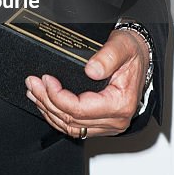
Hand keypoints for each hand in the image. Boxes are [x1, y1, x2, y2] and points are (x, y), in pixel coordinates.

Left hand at [25, 28, 149, 138]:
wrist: (141, 57)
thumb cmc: (132, 52)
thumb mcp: (122, 46)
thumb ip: (107, 57)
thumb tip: (91, 70)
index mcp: (121, 104)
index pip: (81, 109)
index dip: (58, 96)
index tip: (46, 80)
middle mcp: (115, 120)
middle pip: (72, 120)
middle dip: (47, 101)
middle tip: (32, 84)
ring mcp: (108, 124)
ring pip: (70, 127)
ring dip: (49, 110)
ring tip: (34, 92)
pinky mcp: (101, 123)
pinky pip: (75, 127)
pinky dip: (57, 117)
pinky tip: (45, 104)